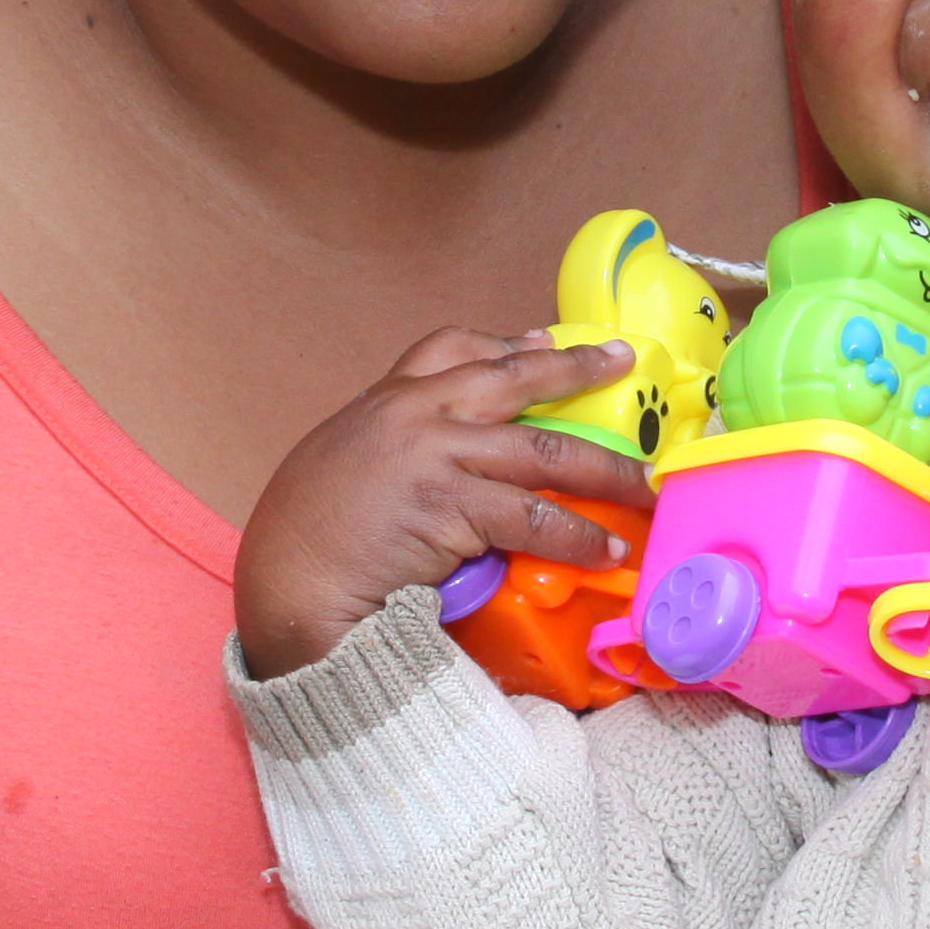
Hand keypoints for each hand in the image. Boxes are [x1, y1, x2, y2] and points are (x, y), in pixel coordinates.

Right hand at [234, 332, 654, 679]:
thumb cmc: (304, 542)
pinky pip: (531, 518)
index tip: (545, 342)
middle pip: (512, 378)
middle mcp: (413, 414)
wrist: (286, 586)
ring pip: (541, 451)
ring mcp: (434, 457)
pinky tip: (604, 549)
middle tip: (620, 362)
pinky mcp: (451, 507)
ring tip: (643, 488)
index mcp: (384, 402)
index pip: (450, 349)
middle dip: (576, 369)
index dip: (506, 344)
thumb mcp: (340, 467)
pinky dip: (576, 535)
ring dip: (603, 471)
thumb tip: (448, 466)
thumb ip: (391, 451)